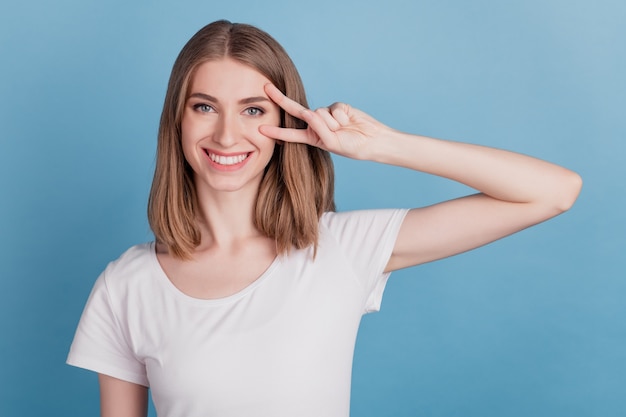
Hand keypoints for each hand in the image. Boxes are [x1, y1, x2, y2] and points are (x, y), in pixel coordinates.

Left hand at [259, 84, 388, 159]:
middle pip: (295, 110)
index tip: (261, 130)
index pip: (290, 134)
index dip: (276, 132)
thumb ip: (319, 129)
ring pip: (320, 113)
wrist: (372, 139)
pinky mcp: (337, 106)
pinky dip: (342, 116)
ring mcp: (326, 114)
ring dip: (333, 123)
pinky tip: (349, 121)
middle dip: (280, 99)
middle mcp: (316, 124)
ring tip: (344, 130)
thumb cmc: (352, 146)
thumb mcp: (332, 143)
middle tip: (266, 87)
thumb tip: (308, 112)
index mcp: (311, 137)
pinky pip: (334, 109)